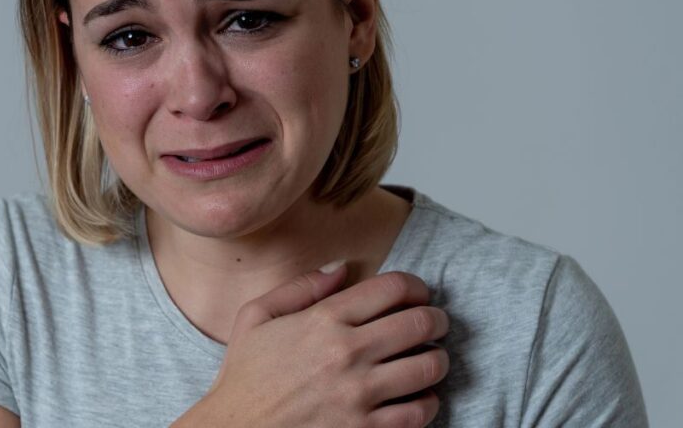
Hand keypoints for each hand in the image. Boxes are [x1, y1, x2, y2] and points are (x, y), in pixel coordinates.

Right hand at [177, 262, 448, 427]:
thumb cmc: (245, 376)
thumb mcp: (255, 317)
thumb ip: (300, 287)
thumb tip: (342, 269)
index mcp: (322, 320)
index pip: (392, 288)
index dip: (416, 286)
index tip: (419, 293)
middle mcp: (346, 353)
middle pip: (419, 323)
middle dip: (436, 319)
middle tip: (435, 323)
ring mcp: (358, 394)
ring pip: (428, 367)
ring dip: (437, 359)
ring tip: (431, 358)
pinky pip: (419, 412)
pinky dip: (428, 401)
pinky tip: (420, 396)